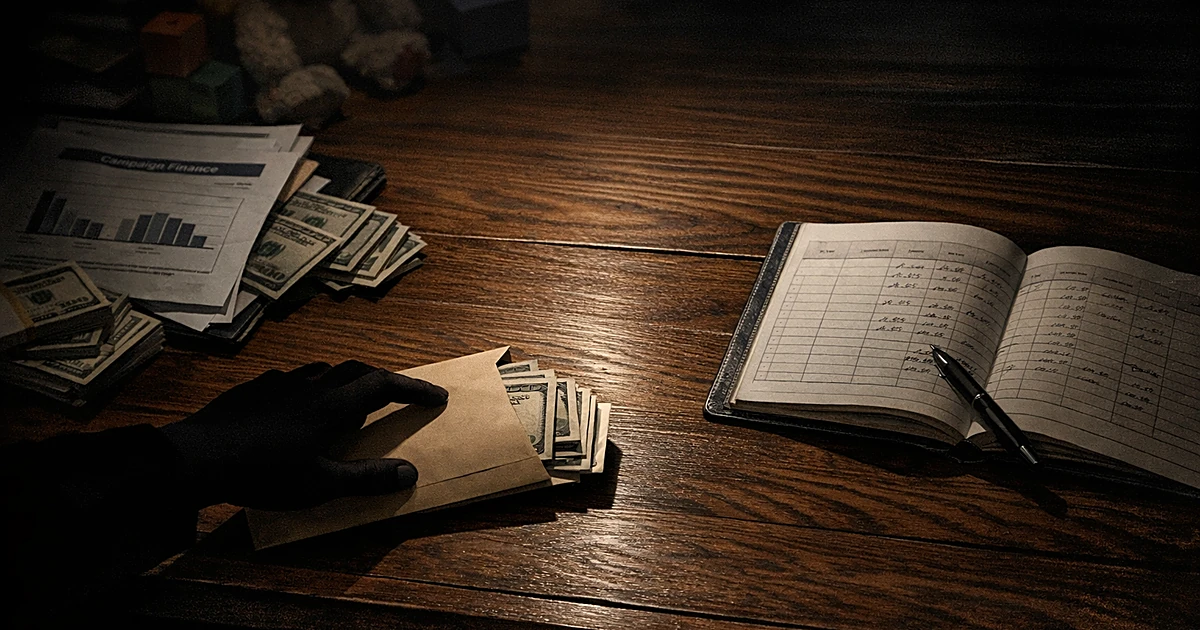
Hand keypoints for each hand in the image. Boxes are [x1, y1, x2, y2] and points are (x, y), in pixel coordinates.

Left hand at [161, 360, 447, 509]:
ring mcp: (279, 383)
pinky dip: (308, 388)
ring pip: (322, 371)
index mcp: (333, 406)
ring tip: (348, 399)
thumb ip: (366, 478)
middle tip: (397, 395)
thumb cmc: (264, 474)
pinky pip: (291, 380)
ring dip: (344, 380)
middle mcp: (311, 385)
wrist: (199, 457)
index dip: (413, 390)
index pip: (384, 386)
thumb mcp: (320, 485)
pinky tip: (297, 405)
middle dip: (382, 379)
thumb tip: (410, 473)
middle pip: (356, 370)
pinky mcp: (253, 388)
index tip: (436, 397)